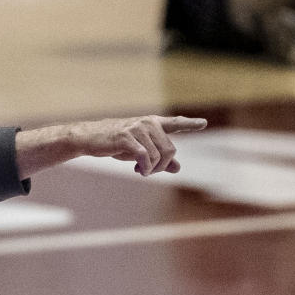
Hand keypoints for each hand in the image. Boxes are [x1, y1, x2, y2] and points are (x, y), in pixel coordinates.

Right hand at [73, 115, 206, 175]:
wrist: (90, 138)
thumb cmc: (116, 144)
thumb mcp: (140, 151)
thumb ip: (159, 158)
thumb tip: (177, 168)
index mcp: (153, 123)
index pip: (175, 123)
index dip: (190, 124)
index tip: (203, 123)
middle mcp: (148, 122)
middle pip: (170, 150)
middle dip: (162, 166)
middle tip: (148, 172)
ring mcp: (137, 128)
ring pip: (158, 156)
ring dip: (151, 169)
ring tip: (141, 171)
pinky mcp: (126, 137)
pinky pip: (144, 157)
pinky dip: (144, 168)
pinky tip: (138, 170)